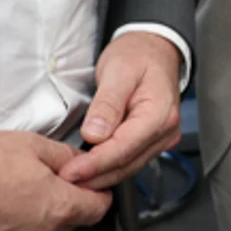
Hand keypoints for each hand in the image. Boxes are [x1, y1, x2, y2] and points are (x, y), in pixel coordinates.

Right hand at [0, 130, 113, 230]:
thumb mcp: (32, 144)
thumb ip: (64, 157)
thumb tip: (78, 163)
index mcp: (59, 207)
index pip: (98, 209)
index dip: (98, 193)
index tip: (92, 185)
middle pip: (70, 222)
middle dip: (65, 202)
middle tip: (46, 179)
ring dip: (37, 215)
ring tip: (14, 189)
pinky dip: (11, 227)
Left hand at [59, 30, 183, 190]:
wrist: (153, 50)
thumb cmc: (138, 55)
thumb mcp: (118, 70)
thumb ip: (107, 104)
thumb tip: (94, 134)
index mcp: (159, 114)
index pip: (124, 148)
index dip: (95, 163)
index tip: (71, 171)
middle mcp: (165, 131)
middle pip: (126, 163)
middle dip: (95, 175)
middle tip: (65, 180)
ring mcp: (161, 139)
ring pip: (128, 167)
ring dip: (100, 176)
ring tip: (73, 179)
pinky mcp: (152, 141)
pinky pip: (129, 160)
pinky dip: (109, 167)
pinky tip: (90, 169)